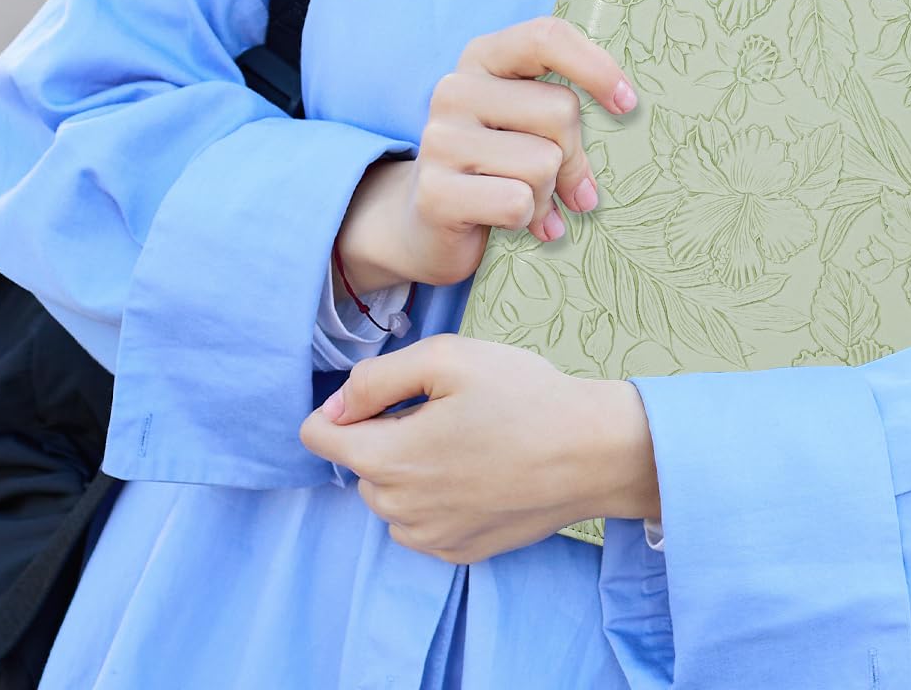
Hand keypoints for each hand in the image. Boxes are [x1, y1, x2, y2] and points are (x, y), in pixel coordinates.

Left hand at [298, 334, 657, 562]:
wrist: (591, 452)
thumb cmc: (523, 396)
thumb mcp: (447, 358)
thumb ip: (377, 378)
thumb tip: (336, 404)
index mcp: (389, 459)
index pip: (318, 437)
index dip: (343, 404)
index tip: (383, 391)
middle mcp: (400, 509)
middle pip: (357, 464)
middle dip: (383, 433)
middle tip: (442, 409)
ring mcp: (431, 538)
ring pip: (388, 495)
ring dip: (407, 467)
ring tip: (463, 439)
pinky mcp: (459, 552)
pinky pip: (420, 522)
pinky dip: (432, 497)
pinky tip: (475, 471)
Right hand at [336, 16, 636, 293]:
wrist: (425, 224)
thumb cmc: (495, 165)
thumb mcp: (527, 125)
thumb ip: (562, 113)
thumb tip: (623, 110)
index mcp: (482, 58)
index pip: (546, 37)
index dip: (595, 66)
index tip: (627, 104)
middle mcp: (455, 89)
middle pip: (559, 111)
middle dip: (573, 157)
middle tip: (562, 185)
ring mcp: (440, 140)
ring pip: (543, 163)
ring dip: (547, 195)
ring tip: (528, 204)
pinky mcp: (435, 192)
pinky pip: (517, 202)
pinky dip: (527, 220)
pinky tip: (512, 224)